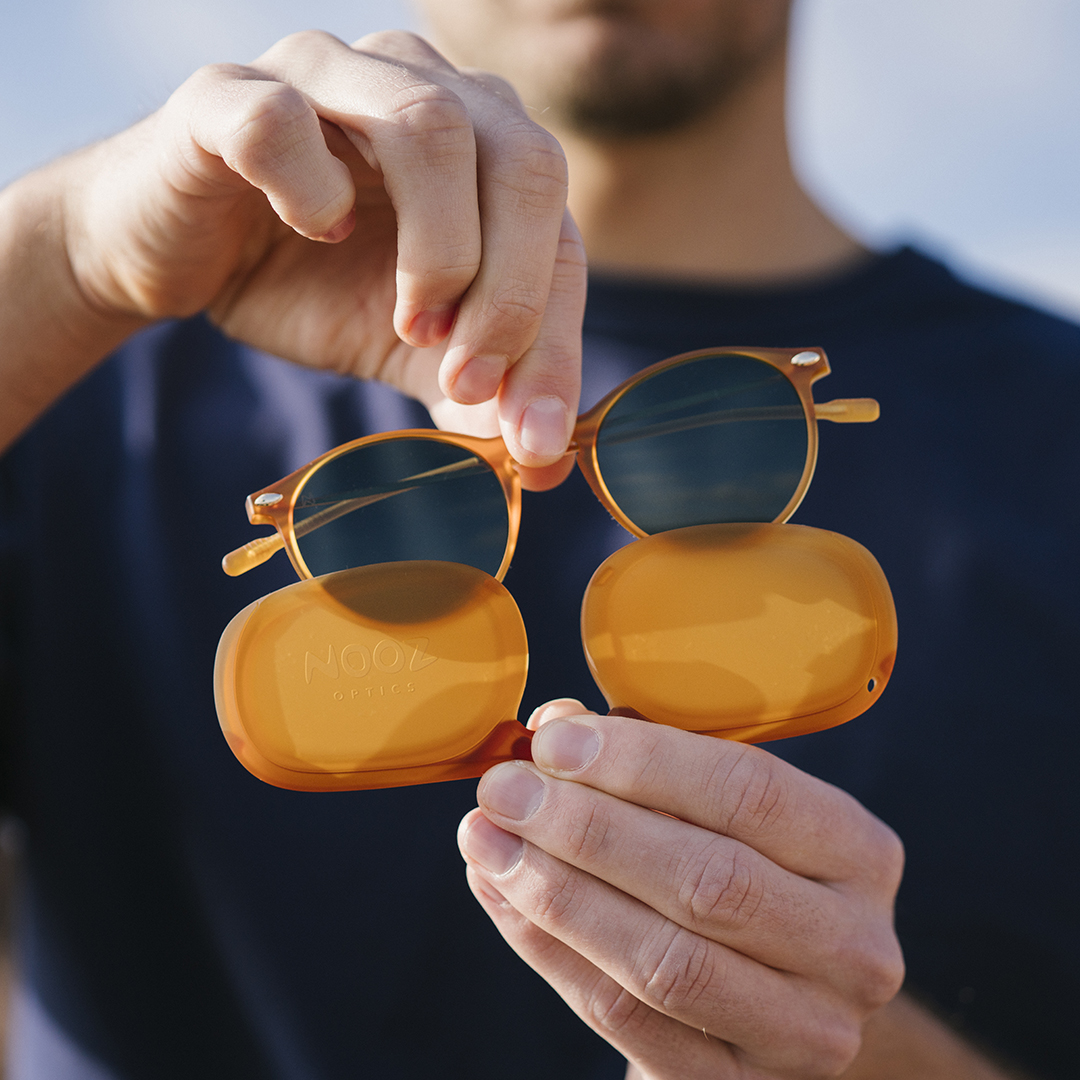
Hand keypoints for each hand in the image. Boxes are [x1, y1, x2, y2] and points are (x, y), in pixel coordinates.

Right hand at [20, 31, 583, 473]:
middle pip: (524, 162)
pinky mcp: (230, 93)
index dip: (557, 337)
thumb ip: (478, 389)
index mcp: (484, 143)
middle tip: (466, 381)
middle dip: (512, 295)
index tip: (533, 437)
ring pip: (430, 127)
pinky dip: (311, 192)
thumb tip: (544, 459)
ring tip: (409, 325)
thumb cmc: (308, 285)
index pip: (559, 229)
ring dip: (439, 252)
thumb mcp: (411, 350)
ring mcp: (330, 74)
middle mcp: (423, 85)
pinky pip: (284, 123)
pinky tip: (316, 234)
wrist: (182, 259)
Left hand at [458, 702, 904, 1077]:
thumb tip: (555, 724)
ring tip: (485, 840)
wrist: (778, 996)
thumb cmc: (741, 870)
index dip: (642, 762)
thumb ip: (647, 761)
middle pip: (707, 882)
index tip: (552, 739)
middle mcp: (854, 948)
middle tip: (502, 790)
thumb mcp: (718, 806)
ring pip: (664, 961)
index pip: (751, 793)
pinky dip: (548, 951)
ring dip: (556, 892)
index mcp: (858, 852)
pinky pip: (625, 1019)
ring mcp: (805, 1033)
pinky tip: (501, 893)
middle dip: (586, 828)